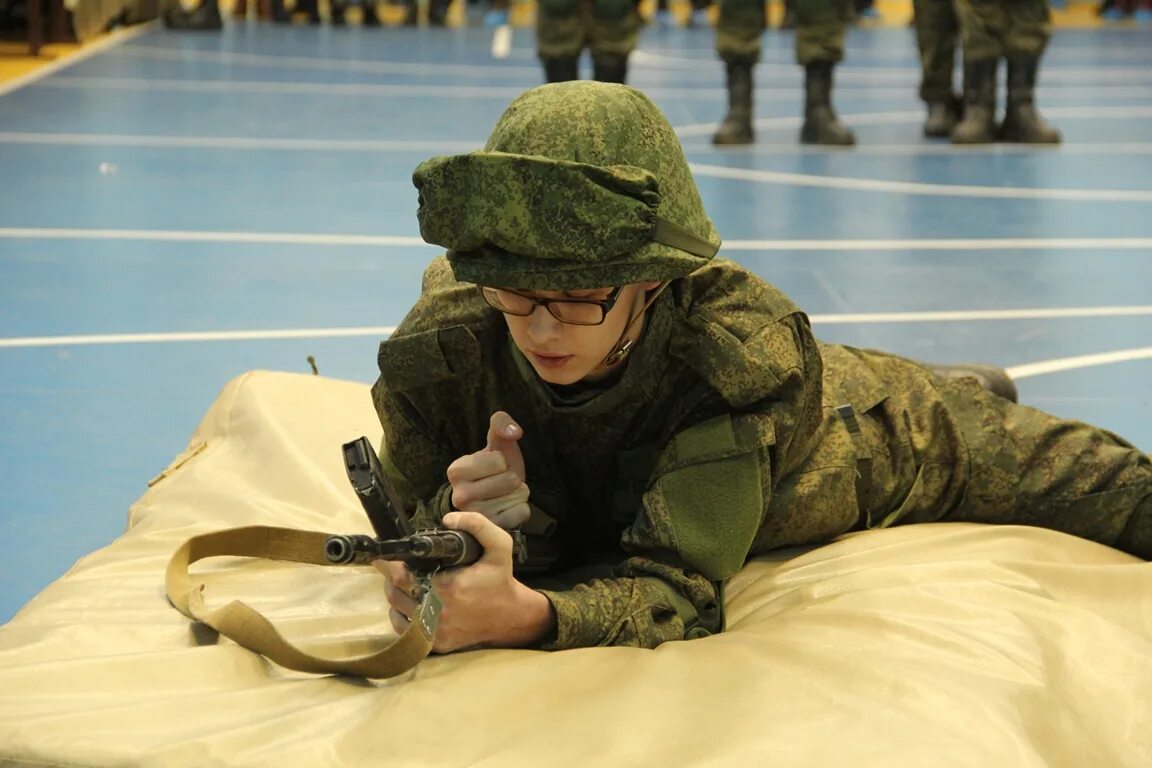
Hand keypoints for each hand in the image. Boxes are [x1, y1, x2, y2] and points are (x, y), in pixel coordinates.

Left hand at [376, 512, 553, 652]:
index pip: (402, 575)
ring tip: (406, 581)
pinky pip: (404, 629)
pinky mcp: (434, 644)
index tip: (388, 554)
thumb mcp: (499, 546)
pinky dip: (401, 614)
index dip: (391, 564)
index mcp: (448, 588)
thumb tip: (448, 519)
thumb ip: (478, 525)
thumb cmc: (500, 579)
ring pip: (397, 610)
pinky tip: (412, 602)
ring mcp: (434, 632)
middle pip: (395, 592)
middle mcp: (437, 612)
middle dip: (391, 576)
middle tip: (396, 565)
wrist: (510, 616)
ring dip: (396, 593)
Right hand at [446, 411, 529, 528]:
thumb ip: (502, 424)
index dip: (503, 461)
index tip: (494, 466)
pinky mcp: (491, 530)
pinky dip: (522, 508)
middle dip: (512, 477)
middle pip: (509, 480)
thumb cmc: (496, 467)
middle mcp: (459, 496)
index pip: (498, 461)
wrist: (498, 495)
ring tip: (505, 493)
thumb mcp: (497, 442)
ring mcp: (475, 517)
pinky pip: (522, 513)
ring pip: (517, 496)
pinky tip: (509, 507)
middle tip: (501, 481)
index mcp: (455, 470)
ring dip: (518, 492)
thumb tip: (513, 431)